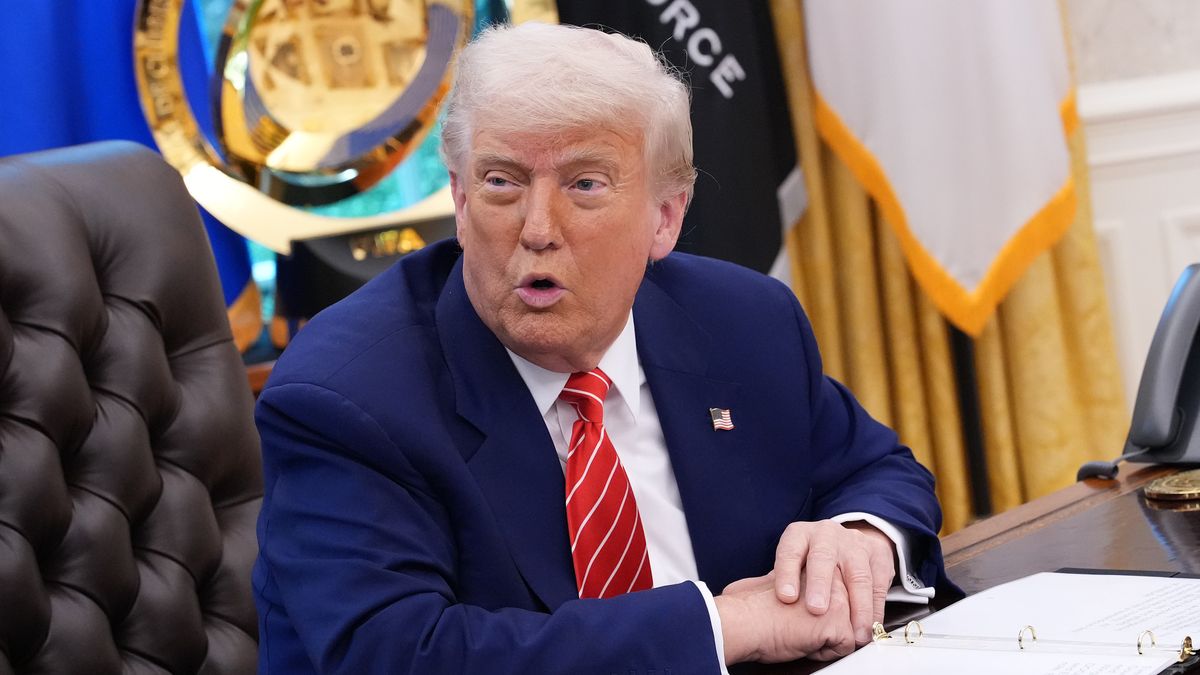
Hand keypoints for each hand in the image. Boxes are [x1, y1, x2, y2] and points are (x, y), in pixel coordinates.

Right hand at [714, 571, 854, 662]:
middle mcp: (832, 575)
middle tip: (797, 625)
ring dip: (825, 638)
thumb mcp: (780, 582)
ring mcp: (838, 596)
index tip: (798, 616)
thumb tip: (806, 592)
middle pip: (847, 612)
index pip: (837, 595)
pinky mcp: (838, 618)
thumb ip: (800, 580)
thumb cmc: (751, 607)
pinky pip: (845, 647)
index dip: (819, 613)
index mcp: (816, 562)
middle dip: (827, 626)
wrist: (742, 620)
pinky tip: (801, 639)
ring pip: (848, 630)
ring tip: (797, 630)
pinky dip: (823, 652)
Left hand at [771, 520, 895, 643]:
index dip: (787, 573)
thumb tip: (768, 611)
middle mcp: (826, 535)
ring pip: (857, 574)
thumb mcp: (792, 563)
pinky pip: (878, 584)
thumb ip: (783, 583)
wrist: (845, 543)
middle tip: (816, 610)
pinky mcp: (878, 555)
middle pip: (823, 558)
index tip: (786, 598)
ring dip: (857, 606)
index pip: (790, 551)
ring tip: (854, 633)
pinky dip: (875, 609)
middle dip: (820, 584)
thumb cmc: (810, 562)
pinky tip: (871, 627)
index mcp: (800, 535)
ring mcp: (854, 543)